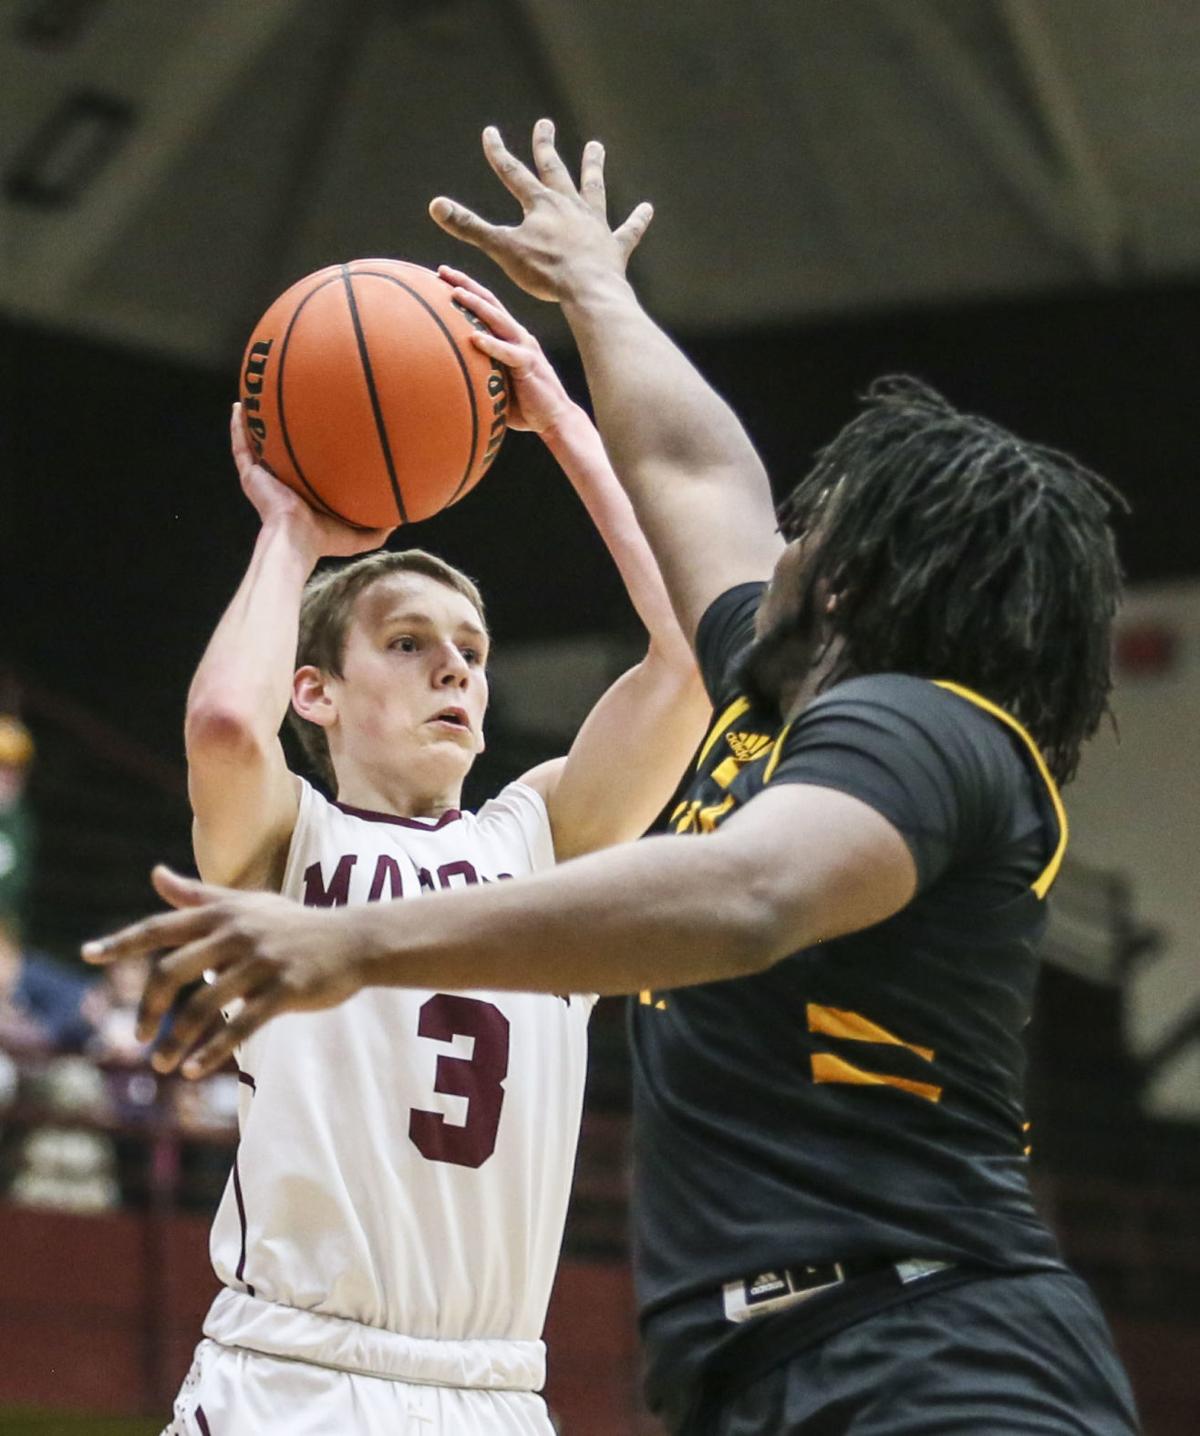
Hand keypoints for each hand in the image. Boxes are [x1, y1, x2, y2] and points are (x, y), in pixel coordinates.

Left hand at [81, 866, 372, 1077]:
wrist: (354, 941)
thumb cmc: (293, 924)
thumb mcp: (246, 905)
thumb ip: (198, 895)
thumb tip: (154, 875)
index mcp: (222, 913)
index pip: (161, 926)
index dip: (123, 941)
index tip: (88, 955)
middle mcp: (237, 933)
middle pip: (173, 971)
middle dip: (149, 1008)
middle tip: (138, 1036)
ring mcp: (261, 962)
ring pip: (203, 1005)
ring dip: (177, 1040)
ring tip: (162, 1065)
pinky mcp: (284, 990)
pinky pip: (240, 1026)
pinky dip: (212, 1051)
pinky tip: (194, 1071)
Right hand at [230, 404, 392, 558]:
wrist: (296, 538)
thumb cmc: (324, 540)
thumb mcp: (359, 535)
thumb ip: (378, 528)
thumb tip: (400, 520)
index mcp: (304, 493)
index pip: (307, 467)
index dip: (313, 450)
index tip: (322, 429)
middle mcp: (282, 482)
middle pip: (281, 450)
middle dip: (284, 431)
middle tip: (291, 406)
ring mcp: (264, 477)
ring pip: (256, 444)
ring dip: (255, 423)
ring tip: (256, 398)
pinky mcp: (251, 475)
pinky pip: (241, 446)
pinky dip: (237, 427)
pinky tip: (238, 407)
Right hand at [429, 119, 653, 303]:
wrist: (588, 289)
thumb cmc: (545, 272)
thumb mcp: (502, 248)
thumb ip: (470, 226)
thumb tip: (435, 205)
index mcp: (540, 205)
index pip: (513, 173)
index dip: (499, 153)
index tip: (490, 132)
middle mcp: (568, 206)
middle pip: (555, 170)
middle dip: (545, 147)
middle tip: (544, 124)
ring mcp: (594, 224)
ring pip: (593, 188)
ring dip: (593, 167)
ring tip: (596, 146)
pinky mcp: (614, 247)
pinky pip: (628, 230)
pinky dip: (637, 220)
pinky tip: (648, 209)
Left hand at [438, 264, 572, 433]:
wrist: (554, 419)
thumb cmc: (524, 404)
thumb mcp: (498, 383)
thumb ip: (480, 372)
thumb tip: (450, 376)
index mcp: (511, 337)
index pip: (487, 306)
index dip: (467, 288)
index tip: (442, 276)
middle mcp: (518, 335)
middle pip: (490, 302)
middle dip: (466, 284)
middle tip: (442, 271)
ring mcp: (525, 348)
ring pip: (498, 320)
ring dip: (477, 305)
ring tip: (456, 293)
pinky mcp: (529, 365)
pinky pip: (508, 352)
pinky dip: (491, 344)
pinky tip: (474, 337)